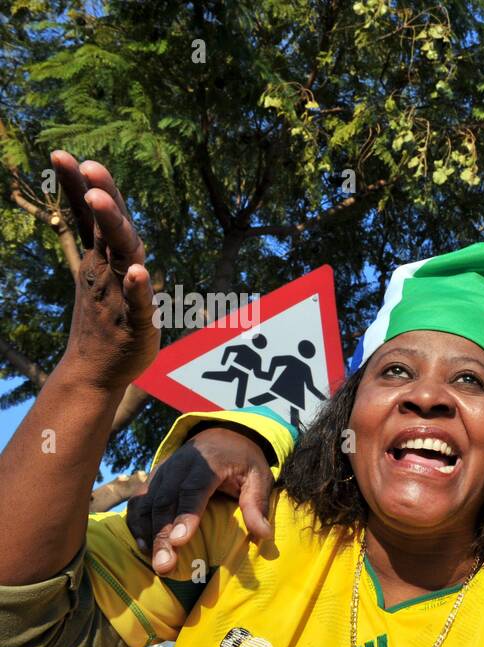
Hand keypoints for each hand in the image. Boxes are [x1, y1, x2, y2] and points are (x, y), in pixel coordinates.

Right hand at [50, 151, 156, 389]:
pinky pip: (138, 303)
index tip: (61, 155)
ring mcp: (120, 295)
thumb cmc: (103, 317)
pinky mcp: (138, 323)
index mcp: (101, 258)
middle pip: (106, 228)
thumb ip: (102, 239)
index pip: (90, 217)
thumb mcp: (98, 272)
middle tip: (87, 167)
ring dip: (113, 227)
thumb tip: (92, 199)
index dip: (77, 186)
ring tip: (100, 200)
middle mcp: (108, 272)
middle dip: (100, 197)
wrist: (96, 371)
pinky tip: (137, 272)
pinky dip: (138, 288)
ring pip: (122, 256)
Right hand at [126, 427, 274, 572]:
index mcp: (208, 463)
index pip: (193, 489)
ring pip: (148, 503)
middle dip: (163, 535)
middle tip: (164, 565)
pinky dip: (136, 523)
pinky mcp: (152, 479)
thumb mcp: (259, 476)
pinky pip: (138, 501)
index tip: (181, 541)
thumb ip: (257, 504)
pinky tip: (143, 546)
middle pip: (166, 501)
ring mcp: (162, 471)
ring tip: (154, 562)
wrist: (221, 434)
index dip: (186, 515)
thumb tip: (264, 534)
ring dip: (147, 533)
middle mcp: (179, 466)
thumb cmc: (242, 461)